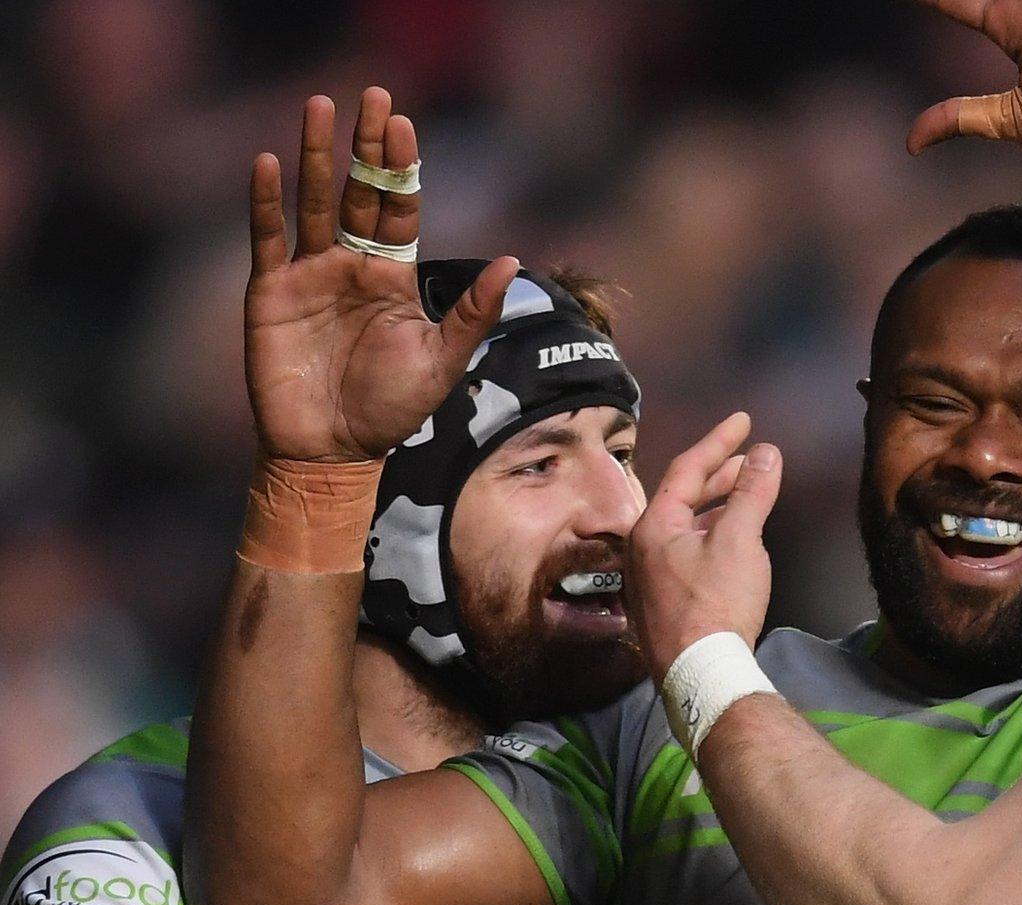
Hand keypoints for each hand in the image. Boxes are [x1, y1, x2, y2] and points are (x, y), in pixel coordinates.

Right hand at [245, 87, 515, 461]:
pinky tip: (268, 163)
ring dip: (314, 155)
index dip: (400, 167)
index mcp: (393, 276)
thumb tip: (515, 262)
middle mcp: (350, 265)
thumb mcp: (442, 360)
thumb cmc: (391, 410)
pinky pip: (267, 238)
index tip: (403, 122)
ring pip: (311, 201)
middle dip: (364, 146)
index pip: (398, 207)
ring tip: (318, 106)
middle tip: (372, 95)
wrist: (334, 452)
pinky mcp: (270, 292)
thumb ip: (473, 311)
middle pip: (357, 192)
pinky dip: (265, 201)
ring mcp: (308, 275)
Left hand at [627, 413, 782, 672]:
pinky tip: (733, 543)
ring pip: (685, 526)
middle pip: (682, 497)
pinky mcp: (662, 603)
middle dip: (719, 474)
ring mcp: (649, 578)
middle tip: (750, 457)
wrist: (700, 674)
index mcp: (654, 525)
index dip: (718, 442)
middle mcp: (643, 548)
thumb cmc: (716, 603)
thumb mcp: (740, 540)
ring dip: (717, 506)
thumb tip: (766, 452)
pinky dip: (711, 535)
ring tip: (748, 494)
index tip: (744, 421)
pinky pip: (685, 552)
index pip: (686, 468)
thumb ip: (752, 492)